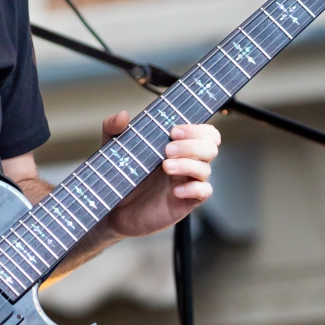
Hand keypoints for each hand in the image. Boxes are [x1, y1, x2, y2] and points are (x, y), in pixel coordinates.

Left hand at [104, 115, 220, 239]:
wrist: (113, 210)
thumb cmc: (120, 177)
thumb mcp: (113, 149)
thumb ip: (113, 128)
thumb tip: (122, 115)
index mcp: (176, 145)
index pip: (204, 132)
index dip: (196, 128)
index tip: (173, 131)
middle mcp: (186, 161)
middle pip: (210, 146)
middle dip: (191, 145)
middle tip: (167, 149)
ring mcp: (187, 181)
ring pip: (206, 168)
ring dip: (188, 164)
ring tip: (165, 167)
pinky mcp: (186, 201)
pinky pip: (204, 192)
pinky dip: (193, 188)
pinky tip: (175, 191)